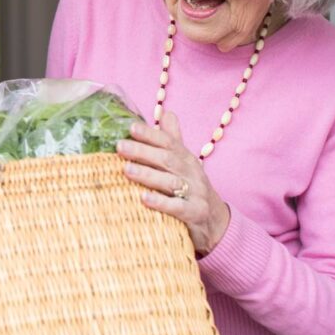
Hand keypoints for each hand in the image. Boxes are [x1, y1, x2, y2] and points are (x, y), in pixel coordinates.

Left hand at [116, 111, 230, 254]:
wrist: (215, 221)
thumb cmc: (191, 186)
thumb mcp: (183, 163)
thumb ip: (173, 139)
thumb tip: (167, 113)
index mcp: (186, 158)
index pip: (169, 142)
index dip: (150, 134)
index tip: (130, 127)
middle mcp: (192, 173)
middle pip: (167, 159)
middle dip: (143, 152)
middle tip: (120, 146)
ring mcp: (196, 194)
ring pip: (171, 182)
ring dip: (148, 175)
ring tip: (126, 169)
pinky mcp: (196, 214)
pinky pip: (178, 208)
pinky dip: (161, 203)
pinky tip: (143, 198)